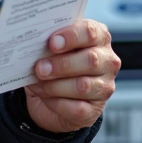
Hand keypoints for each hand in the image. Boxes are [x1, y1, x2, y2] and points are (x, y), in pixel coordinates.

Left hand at [24, 19, 119, 133]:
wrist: (51, 96)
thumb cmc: (54, 63)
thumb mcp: (52, 48)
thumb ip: (49, 43)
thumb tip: (33, 44)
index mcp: (99, 38)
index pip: (91, 32)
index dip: (71, 36)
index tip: (52, 42)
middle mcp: (107, 62)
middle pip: (90, 60)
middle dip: (61, 64)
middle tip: (40, 67)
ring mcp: (104, 87)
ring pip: (83, 86)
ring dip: (55, 85)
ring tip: (37, 82)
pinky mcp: (94, 110)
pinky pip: (77, 108)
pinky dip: (55, 102)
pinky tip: (44, 96)